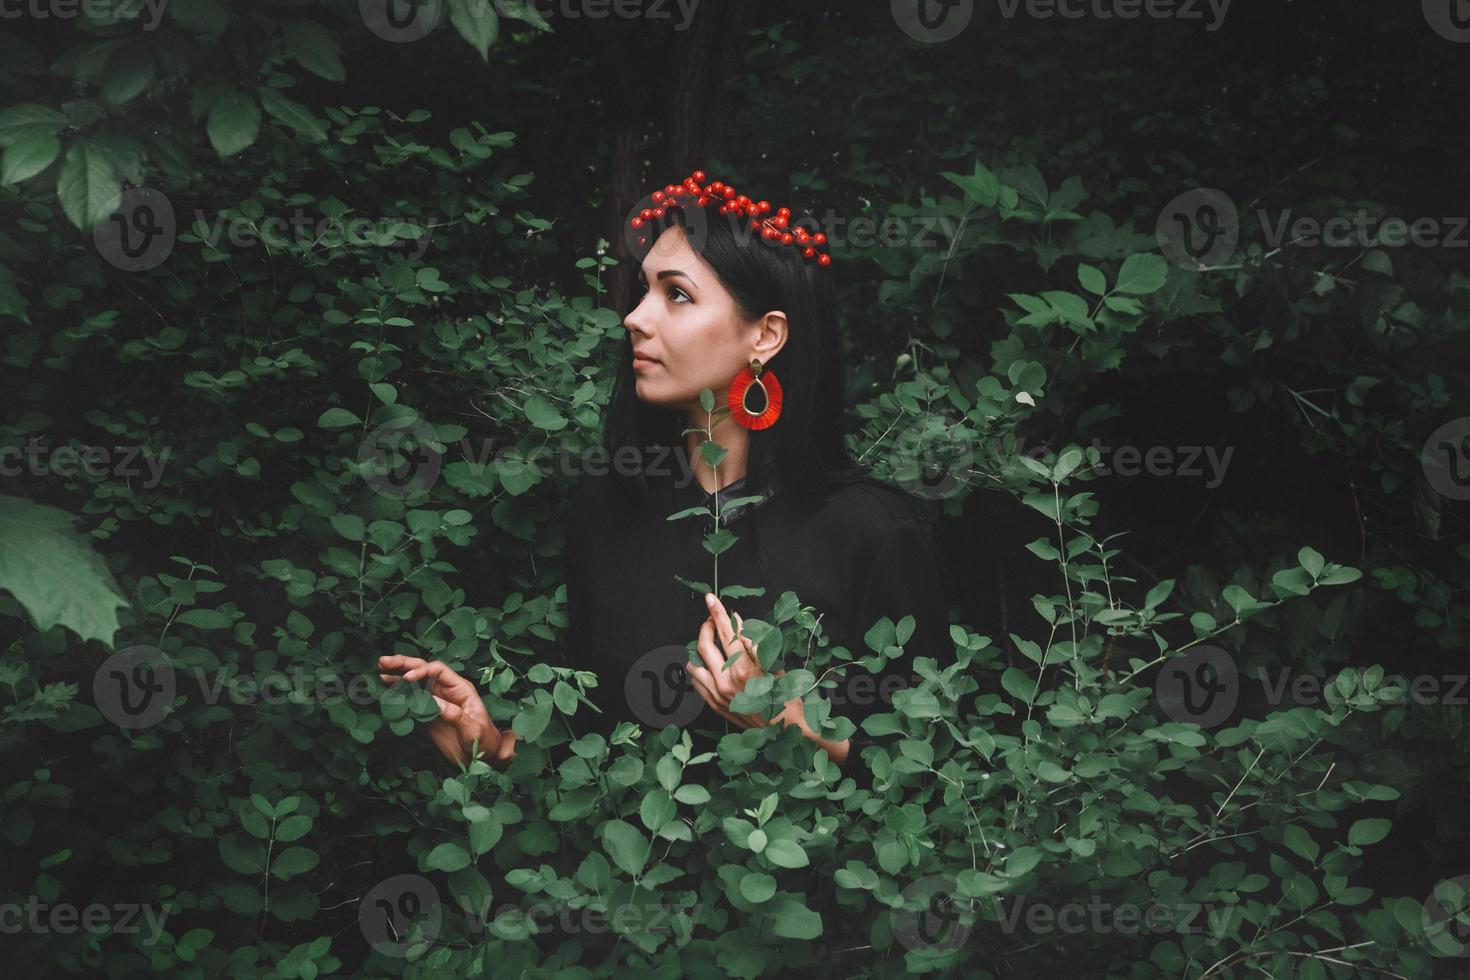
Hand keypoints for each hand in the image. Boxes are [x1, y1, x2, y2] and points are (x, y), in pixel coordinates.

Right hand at [377, 654, 515, 768]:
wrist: (484, 755)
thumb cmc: (484, 739)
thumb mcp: (472, 728)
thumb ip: (454, 714)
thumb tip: (434, 702)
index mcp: (460, 688)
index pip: (438, 670)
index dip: (421, 671)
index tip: (406, 678)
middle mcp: (447, 690)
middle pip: (423, 670)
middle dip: (404, 664)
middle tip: (383, 661)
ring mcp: (436, 701)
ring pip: (415, 683)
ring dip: (398, 675)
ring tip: (380, 670)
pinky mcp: (428, 714)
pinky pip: (412, 700)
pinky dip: (399, 693)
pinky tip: (386, 688)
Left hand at [686, 593, 788, 729]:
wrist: (784, 730)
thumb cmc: (785, 696)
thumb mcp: (775, 664)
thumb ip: (753, 641)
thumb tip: (737, 622)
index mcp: (743, 669)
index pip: (725, 633)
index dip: (717, 612)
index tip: (710, 598)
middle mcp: (725, 682)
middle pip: (704, 645)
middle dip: (706, 626)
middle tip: (712, 619)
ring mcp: (717, 695)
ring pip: (693, 664)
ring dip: (699, 649)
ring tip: (711, 643)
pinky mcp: (714, 705)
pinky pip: (695, 682)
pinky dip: (698, 668)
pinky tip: (708, 664)